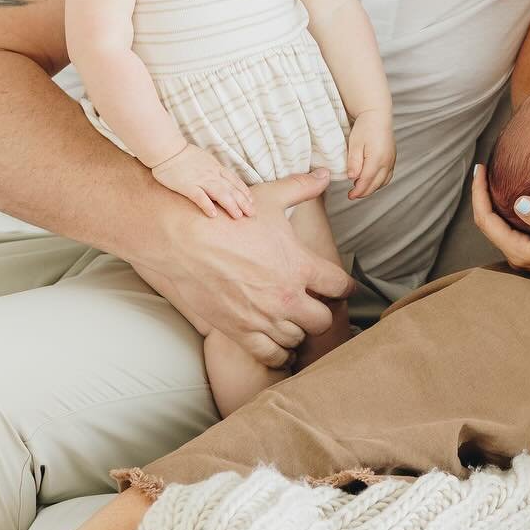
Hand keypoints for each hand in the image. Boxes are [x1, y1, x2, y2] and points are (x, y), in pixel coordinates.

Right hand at [135, 170, 354, 367]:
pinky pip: (270, 355)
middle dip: (321, 313)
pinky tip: (277, 345)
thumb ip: (302, 188)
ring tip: (293, 322)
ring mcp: (263, 318)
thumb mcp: (271, 197)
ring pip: (297, 339)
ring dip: (297, 331)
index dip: (344, 287)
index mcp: (301, 266)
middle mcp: (287, 296)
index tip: (342, 288)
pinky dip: (277, 353)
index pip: (340, 286)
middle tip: (315, 306)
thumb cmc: (229, 217)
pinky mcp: (239, 332)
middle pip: (322, 321)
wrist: (185, 240)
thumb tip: (324, 174)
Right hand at [150, 142, 251, 219]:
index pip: (234, 181)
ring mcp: (200, 180)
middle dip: (243, 202)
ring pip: (220, 194)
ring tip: (239, 216)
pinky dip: (207, 205)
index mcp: (216, 167)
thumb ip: (213, 168)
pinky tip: (214, 215)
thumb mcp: (205, 159)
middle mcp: (212, 174)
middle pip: (231, 189)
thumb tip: (220, 176)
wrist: (167, 149)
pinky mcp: (187, 186)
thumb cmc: (184, 154)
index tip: (251, 201)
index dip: (244, 191)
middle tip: (252, 213)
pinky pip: (199, 197)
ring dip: (231, 205)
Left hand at [347, 108, 395, 197]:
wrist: (377, 115)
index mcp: (377, 158)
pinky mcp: (393, 158)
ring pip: (383, 181)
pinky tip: (371, 181)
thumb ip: (354, 162)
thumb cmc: (365, 127)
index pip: (367, 180)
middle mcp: (387, 161)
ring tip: (361, 189)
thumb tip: (352, 177)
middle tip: (353, 195)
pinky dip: (379, 182)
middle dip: (364, 192)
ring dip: (372, 188)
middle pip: (376, 184)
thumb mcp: (354, 144)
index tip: (350, 196)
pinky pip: (388, 175)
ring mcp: (392, 160)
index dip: (358, 191)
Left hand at [470, 162, 529, 283]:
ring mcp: (528, 253)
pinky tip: (513, 194)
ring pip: (499, 225)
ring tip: (492, 178)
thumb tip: (518, 202)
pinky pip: (513, 226)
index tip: (480, 168)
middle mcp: (520, 256)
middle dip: (481, 196)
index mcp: (522, 252)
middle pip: (488, 223)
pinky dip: (507, 208)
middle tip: (482, 169)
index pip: (486, 221)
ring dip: (492, 202)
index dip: (479, 194)